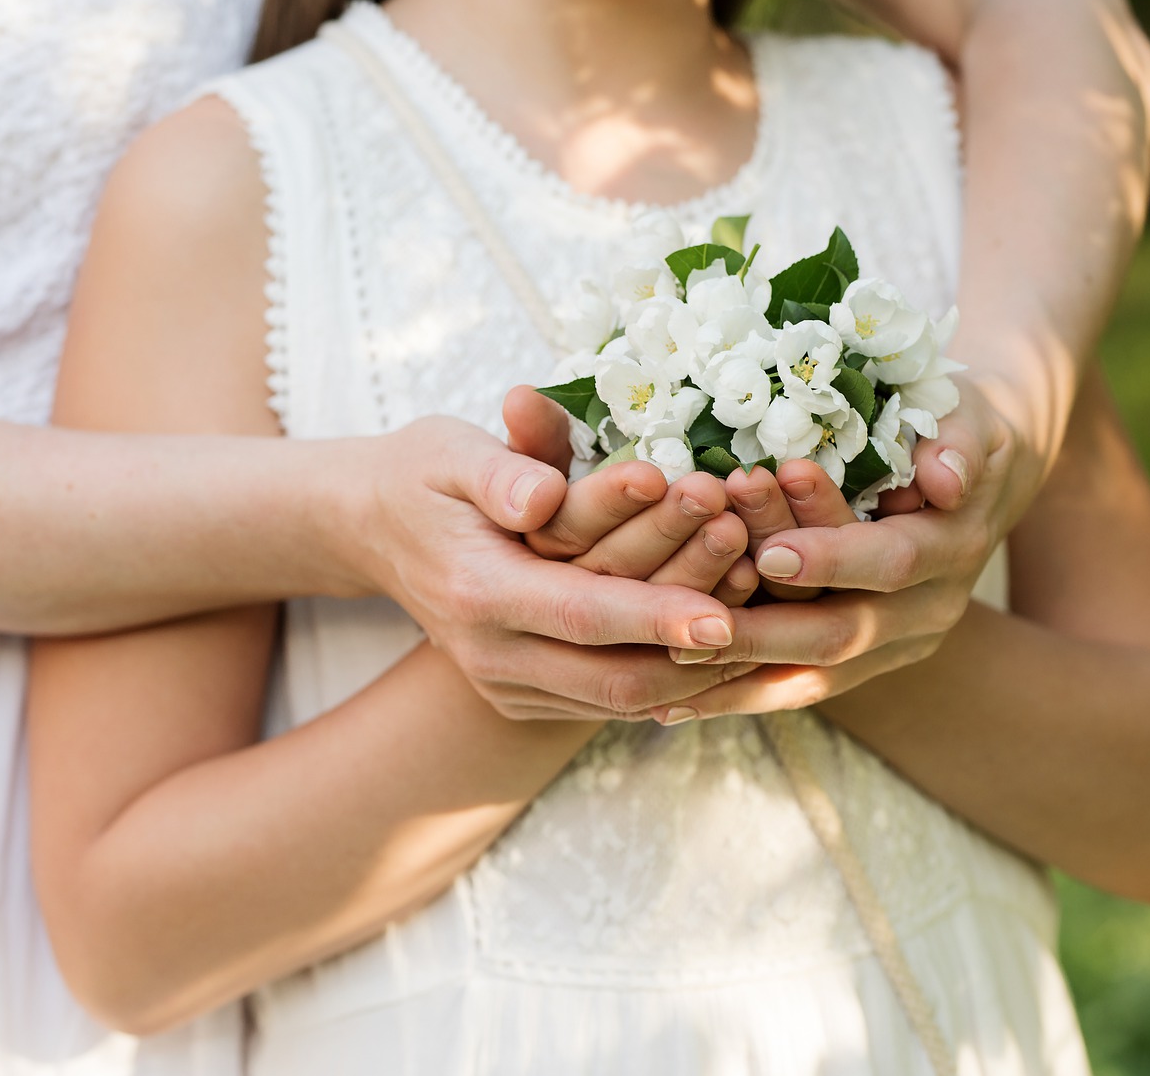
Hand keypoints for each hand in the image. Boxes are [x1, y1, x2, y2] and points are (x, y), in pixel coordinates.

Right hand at [340, 412, 756, 720]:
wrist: (373, 528)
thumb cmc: (425, 473)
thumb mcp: (449, 449)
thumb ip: (501, 467)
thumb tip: (545, 495)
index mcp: (474, 590)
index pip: (581, 613)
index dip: (657, 616)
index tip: (729, 613)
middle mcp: (489, 654)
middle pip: (614, 674)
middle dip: (700, 648)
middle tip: (775, 611)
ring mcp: (505, 685)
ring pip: (622, 697)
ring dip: (699, 669)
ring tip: (772, 625)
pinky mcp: (524, 697)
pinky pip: (612, 700)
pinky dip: (674, 680)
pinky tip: (734, 650)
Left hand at [504, 383, 1025, 724]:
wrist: (974, 485)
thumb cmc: (955, 428)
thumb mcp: (967, 420)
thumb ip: (957, 445)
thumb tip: (948, 478)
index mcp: (952, 549)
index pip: (892, 561)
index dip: (833, 557)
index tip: (770, 551)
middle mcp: (924, 612)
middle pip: (842, 631)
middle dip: (765, 625)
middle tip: (695, 616)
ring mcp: (891, 648)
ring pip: (809, 672)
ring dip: (737, 669)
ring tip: (667, 662)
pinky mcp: (858, 665)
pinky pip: (792, 688)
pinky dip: (734, 697)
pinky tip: (667, 707)